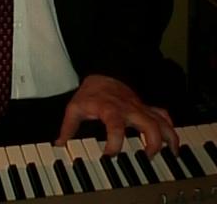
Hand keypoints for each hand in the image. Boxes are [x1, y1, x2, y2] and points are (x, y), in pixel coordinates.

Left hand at [56, 75, 178, 156]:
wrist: (104, 74)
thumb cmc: (91, 94)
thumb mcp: (75, 108)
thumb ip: (68, 127)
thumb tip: (59, 144)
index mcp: (111, 110)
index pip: (115, 127)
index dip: (114, 143)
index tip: (110, 156)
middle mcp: (129, 109)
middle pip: (148, 124)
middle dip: (151, 143)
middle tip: (147, 158)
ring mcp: (140, 108)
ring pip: (162, 120)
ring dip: (168, 137)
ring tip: (170, 154)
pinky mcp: (147, 108)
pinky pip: (164, 116)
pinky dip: (170, 129)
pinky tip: (172, 144)